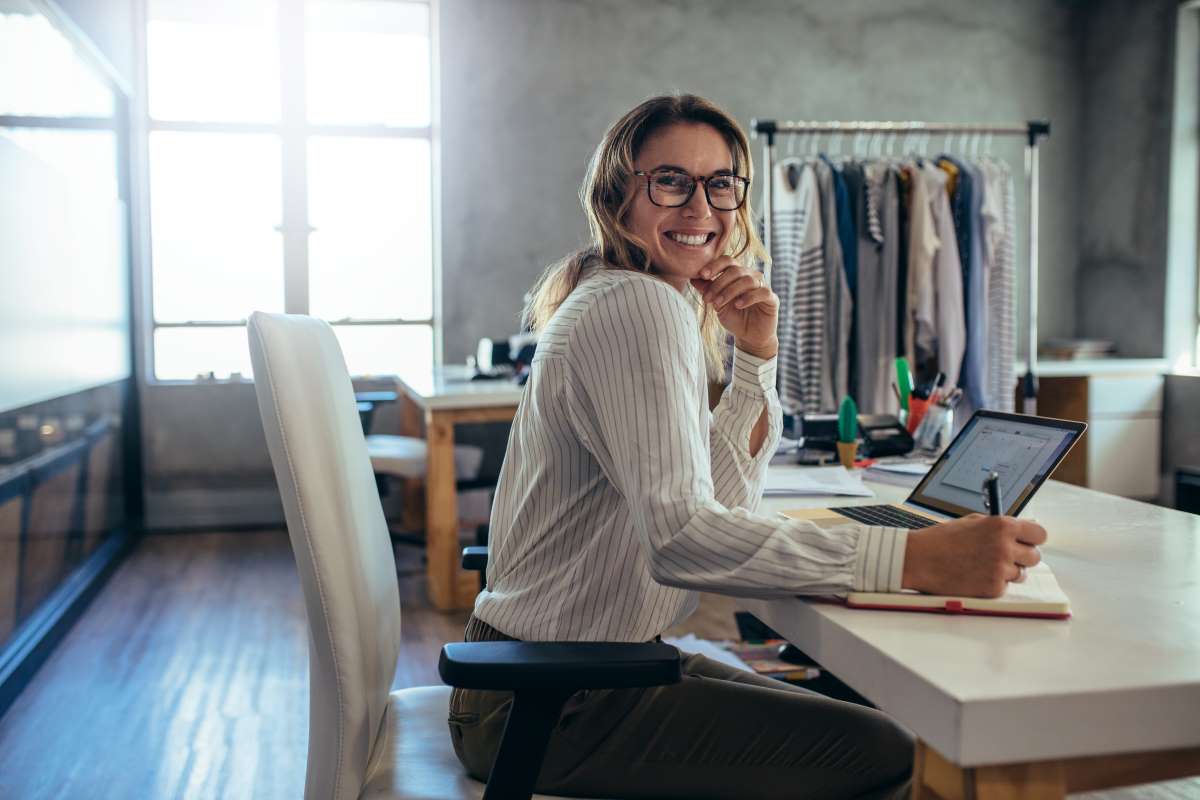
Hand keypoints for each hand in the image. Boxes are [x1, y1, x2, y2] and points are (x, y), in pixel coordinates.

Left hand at [690, 257, 778, 357]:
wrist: (749, 337)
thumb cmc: (734, 317)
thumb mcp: (717, 304)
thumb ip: (707, 290)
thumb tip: (692, 277)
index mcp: (738, 274)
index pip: (727, 261)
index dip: (715, 265)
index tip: (702, 275)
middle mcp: (751, 276)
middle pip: (735, 270)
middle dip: (718, 284)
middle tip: (707, 299)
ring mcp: (762, 286)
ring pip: (747, 280)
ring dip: (729, 292)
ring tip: (718, 305)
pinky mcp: (772, 299)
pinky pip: (762, 292)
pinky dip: (748, 297)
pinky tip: (738, 305)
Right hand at [901, 514, 1046, 597]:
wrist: (919, 559)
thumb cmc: (943, 539)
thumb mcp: (973, 522)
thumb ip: (1000, 526)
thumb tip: (1022, 531)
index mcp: (1002, 526)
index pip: (1040, 534)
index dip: (1032, 539)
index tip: (1025, 542)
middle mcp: (1005, 547)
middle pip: (1034, 556)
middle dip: (1021, 557)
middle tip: (1004, 556)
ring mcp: (1000, 569)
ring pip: (1020, 574)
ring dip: (1007, 571)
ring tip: (982, 566)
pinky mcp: (993, 588)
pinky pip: (1004, 587)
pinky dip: (992, 583)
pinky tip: (974, 576)